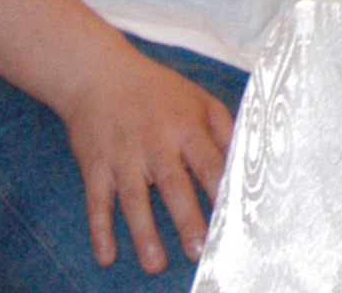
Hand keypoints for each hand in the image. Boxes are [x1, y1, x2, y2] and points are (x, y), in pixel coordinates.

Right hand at [50, 39, 236, 272]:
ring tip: (156, 264)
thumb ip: (223, 129)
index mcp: (186, 128)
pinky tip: (106, 256)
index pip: (208, 163)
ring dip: (144, 233)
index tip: (235, 217)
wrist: (99, 76)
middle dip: (186, 219)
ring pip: (133, 199)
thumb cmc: (157, 91)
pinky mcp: (95, 167)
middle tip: (199, 251)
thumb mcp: (198, 99)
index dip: (221, 190)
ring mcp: (123, 157)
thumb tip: (247, 159)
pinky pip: (96, 202)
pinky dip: (99, 230)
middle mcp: (155, 144)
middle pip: (173, 185)